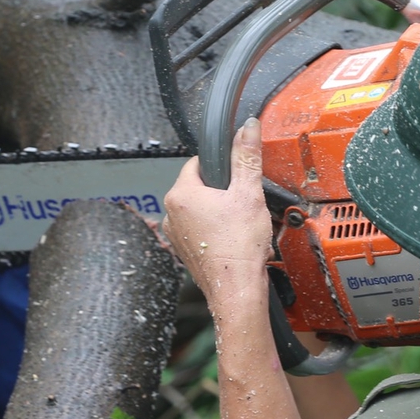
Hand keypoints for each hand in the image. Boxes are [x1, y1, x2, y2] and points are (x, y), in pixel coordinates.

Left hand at [161, 119, 273, 312]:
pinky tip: (232, 237)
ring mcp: (176, 234)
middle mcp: (171, 213)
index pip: (197, 163)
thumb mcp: (248, 194)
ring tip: (239, 223)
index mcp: (180, 194)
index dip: (220, 165)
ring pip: (199, 209)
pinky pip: (199, 229)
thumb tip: (247, 128)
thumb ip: (246, 158)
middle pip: (198, 186)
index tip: (235, 174)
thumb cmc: (238, 248)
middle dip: (221, 190)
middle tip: (242, 202)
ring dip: (218, 210)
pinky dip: (215, 229)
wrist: (236, 290)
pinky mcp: (185, 250)